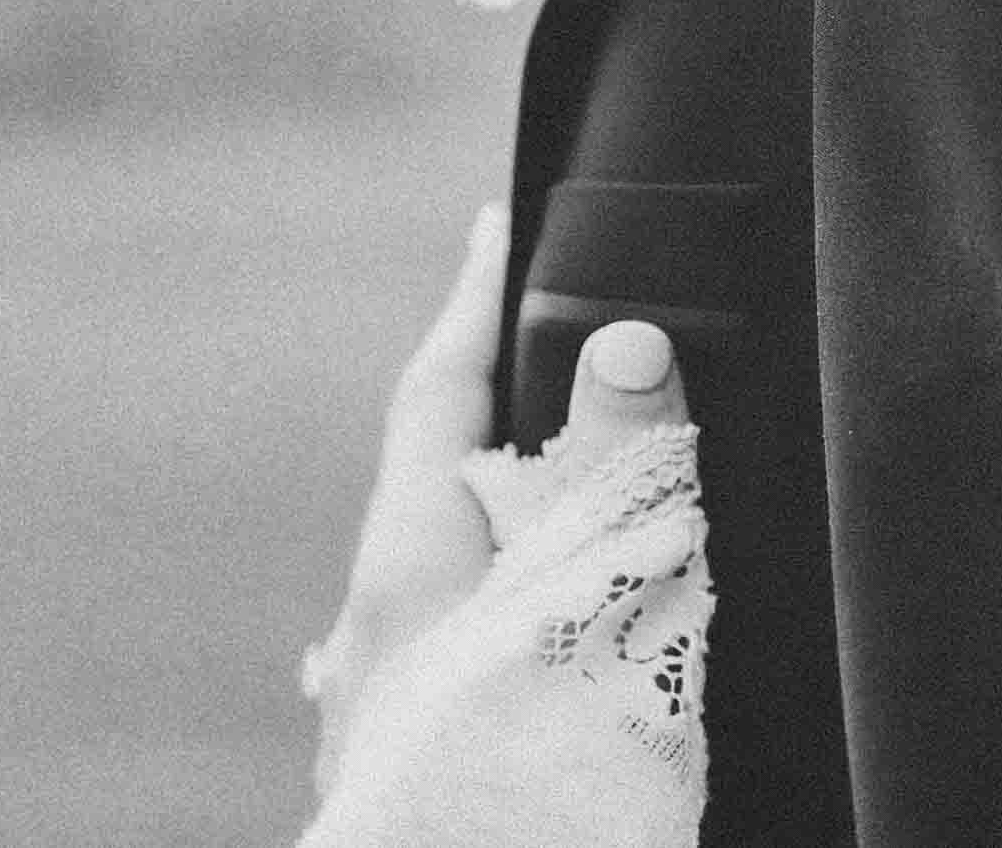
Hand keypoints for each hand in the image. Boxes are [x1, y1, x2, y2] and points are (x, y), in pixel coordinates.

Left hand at [307, 203, 690, 797]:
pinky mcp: (413, 776)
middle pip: (430, 491)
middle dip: (489, 427)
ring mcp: (381, 714)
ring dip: (486, 541)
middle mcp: (375, 632)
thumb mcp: (593, 600)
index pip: (439, 392)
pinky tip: (495, 670)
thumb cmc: (524, 776)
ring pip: (428, 589)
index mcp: (409, 560)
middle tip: (547, 363)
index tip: (494, 223)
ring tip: (531, 516)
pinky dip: (489, 636)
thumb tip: (625, 338)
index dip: (476, 301)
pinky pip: (443, 669)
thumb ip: (618, 469)